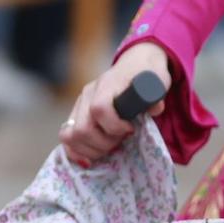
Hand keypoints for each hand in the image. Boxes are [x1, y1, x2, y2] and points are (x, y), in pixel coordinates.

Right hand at [60, 42, 171, 168]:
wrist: (134, 66)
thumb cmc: (146, 74)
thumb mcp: (158, 79)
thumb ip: (156, 93)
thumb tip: (154, 109)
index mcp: (107, 84)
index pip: (99, 109)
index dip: (114, 126)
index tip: (130, 129)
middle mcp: (88, 94)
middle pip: (82, 129)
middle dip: (104, 143)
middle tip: (121, 140)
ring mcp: (79, 106)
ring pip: (70, 137)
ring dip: (91, 150)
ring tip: (110, 147)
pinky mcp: (75, 116)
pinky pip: (66, 140)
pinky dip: (78, 153)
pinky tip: (94, 156)